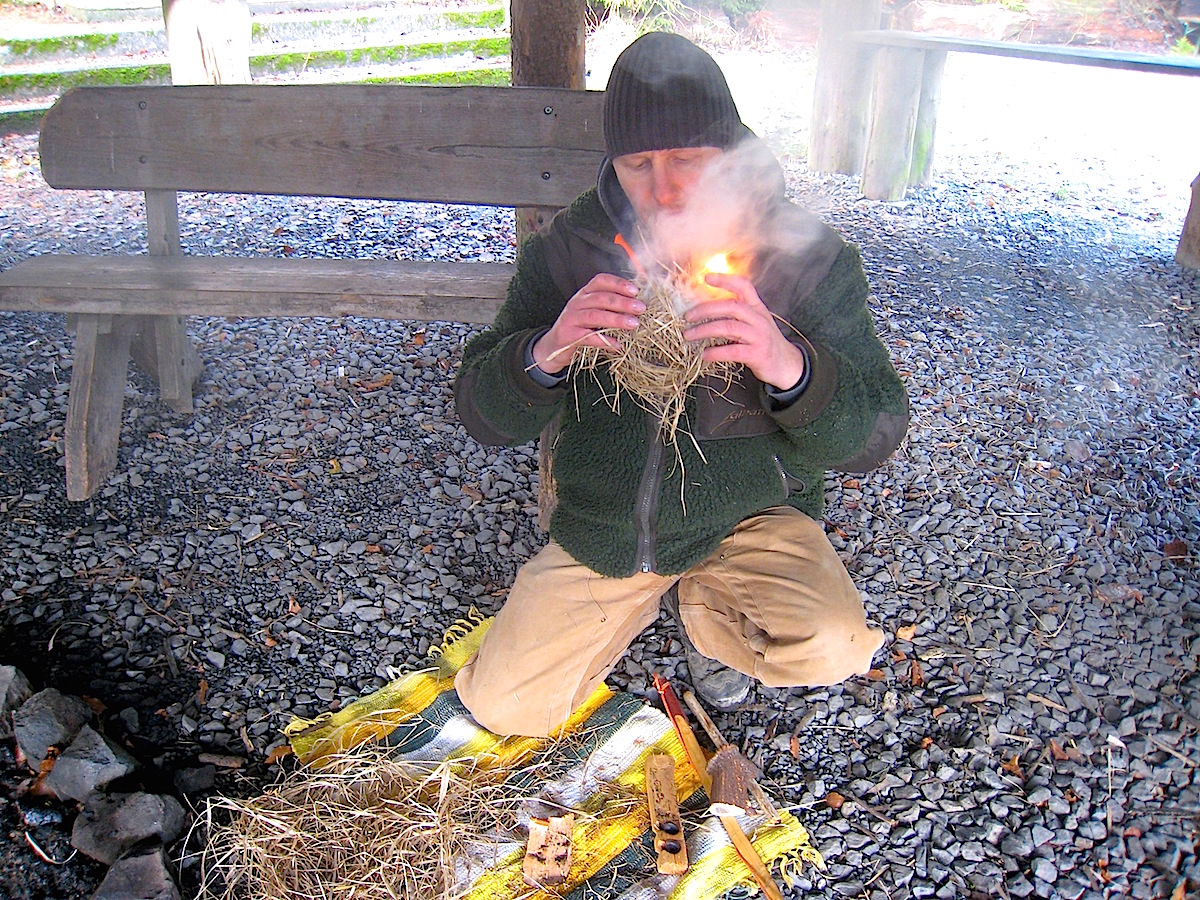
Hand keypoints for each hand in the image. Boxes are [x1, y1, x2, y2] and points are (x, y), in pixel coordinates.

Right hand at [532, 274, 643, 373]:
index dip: (618, 283)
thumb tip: (636, 305)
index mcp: (584, 294)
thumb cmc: (579, 328)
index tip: (635, 290)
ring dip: (616, 319)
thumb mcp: (592, 313)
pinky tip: (618, 345)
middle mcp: (577, 303)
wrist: (554, 347)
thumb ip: (609, 307)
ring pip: (595, 315)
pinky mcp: (568, 336)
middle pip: (601, 298)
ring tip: (633, 324)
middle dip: (622, 302)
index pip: (600, 281)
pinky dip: (605, 341)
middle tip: (640, 308)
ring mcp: (571, 319)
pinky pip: (588, 337)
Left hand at [683, 273, 805, 389]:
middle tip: (688, 316)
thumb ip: (737, 314)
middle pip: (731, 306)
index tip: (706, 278)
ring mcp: (759, 336)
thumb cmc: (765, 342)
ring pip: (728, 327)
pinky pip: (733, 351)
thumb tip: (707, 308)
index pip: (743, 286)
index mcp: (757, 308)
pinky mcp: (757, 354)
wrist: (786, 365)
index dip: (725, 280)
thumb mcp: (755, 322)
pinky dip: (715, 352)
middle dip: (706, 309)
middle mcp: (759, 319)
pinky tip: (705, 354)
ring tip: (689, 335)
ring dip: (704, 330)